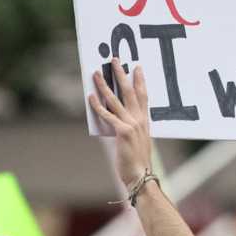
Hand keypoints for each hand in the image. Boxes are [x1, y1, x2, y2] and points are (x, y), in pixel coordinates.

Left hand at [88, 59, 154, 194]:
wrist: (140, 175)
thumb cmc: (137, 161)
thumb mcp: (139, 140)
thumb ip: (132, 128)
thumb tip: (121, 122)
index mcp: (144, 121)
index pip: (144, 95)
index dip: (140, 80)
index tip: (137, 67)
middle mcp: (139, 119)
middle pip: (130, 91)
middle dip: (121, 74)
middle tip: (115, 60)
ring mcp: (131, 124)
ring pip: (115, 99)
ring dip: (105, 85)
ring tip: (96, 74)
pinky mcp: (122, 131)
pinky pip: (107, 115)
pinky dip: (98, 105)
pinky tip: (91, 97)